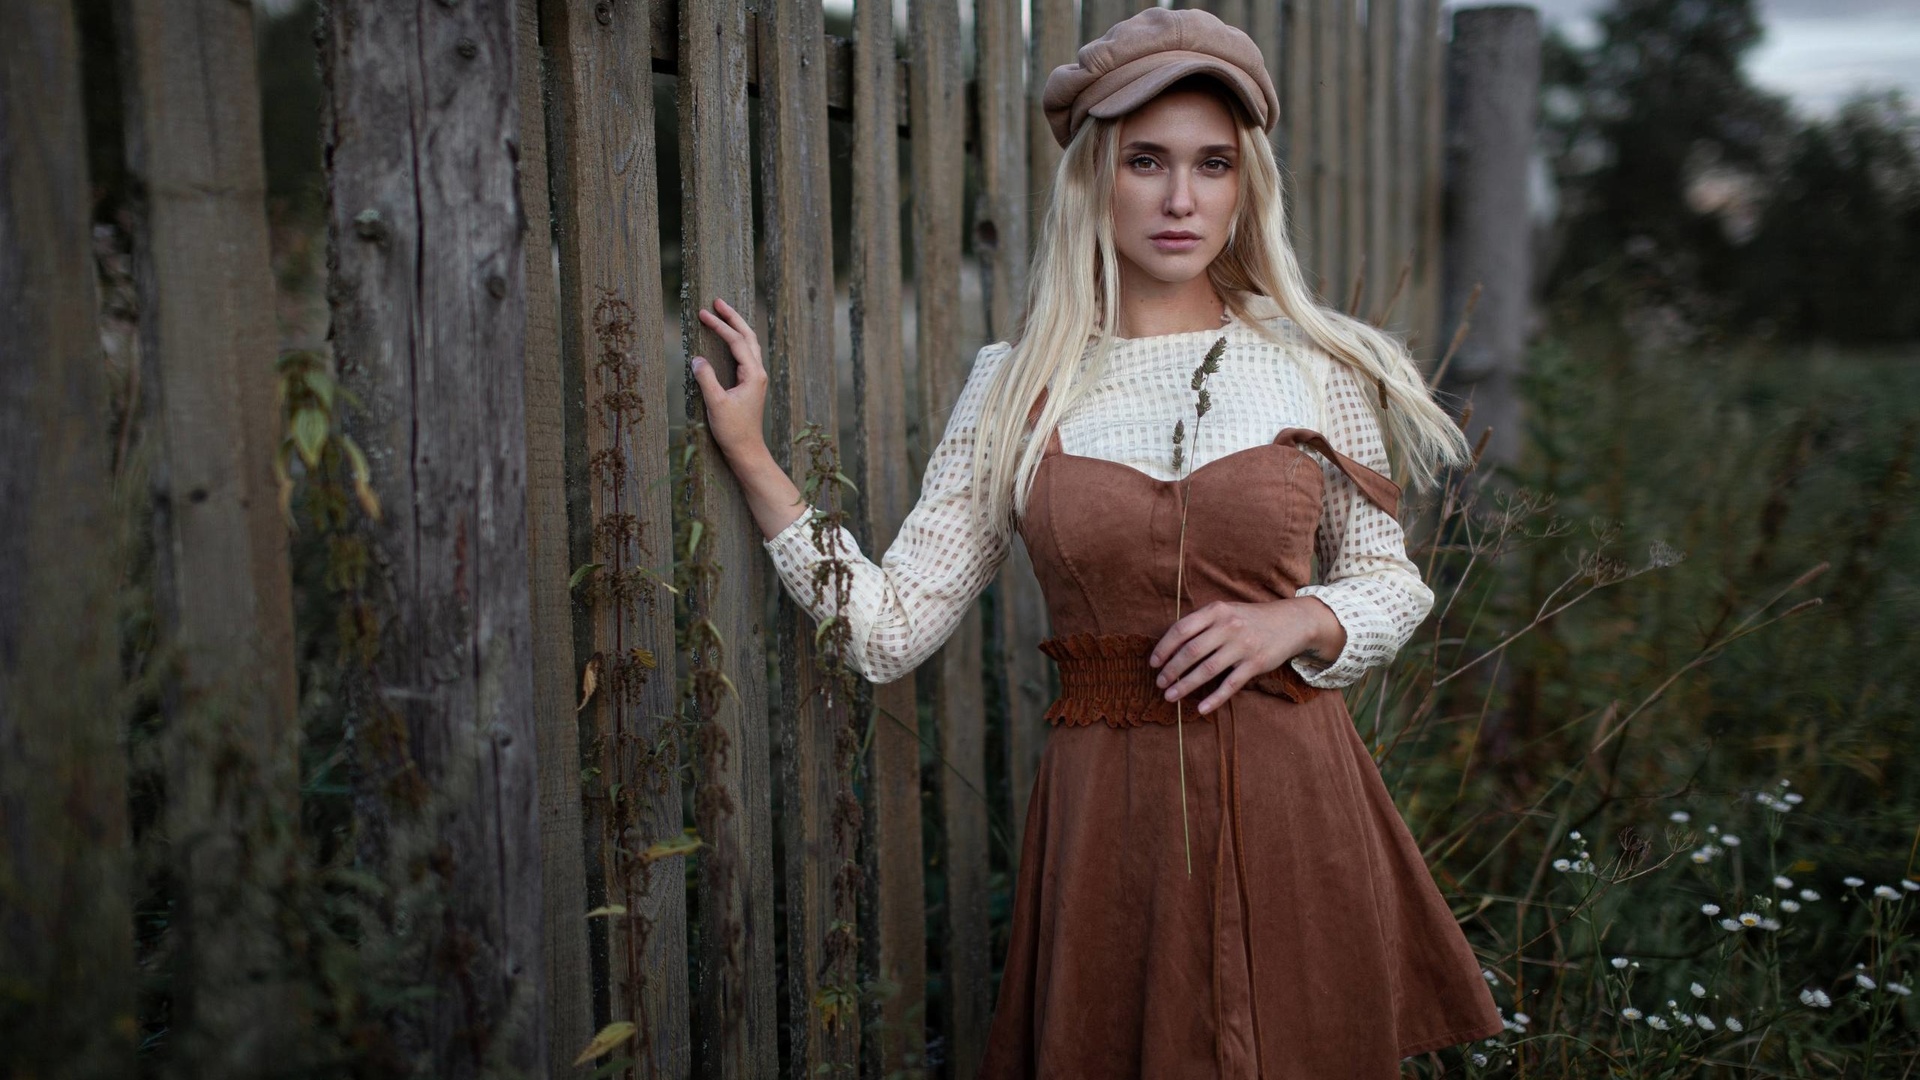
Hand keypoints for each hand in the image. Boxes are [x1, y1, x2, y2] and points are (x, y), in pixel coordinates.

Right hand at [687, 297, 767, 460]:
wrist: (746, 450)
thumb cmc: (733, 430)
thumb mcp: (716, 404)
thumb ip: (706, 379)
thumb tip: (697, 359)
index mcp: (753, 374)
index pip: (736, 341)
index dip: (720, 326)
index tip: (703, 313)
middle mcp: (758, 372)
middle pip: (748, 336)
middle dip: (733, 317)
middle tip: (717, 301)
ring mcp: (756, 378)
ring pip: (749, 344)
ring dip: (736, 326)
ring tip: (722, 313)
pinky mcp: (750, 384)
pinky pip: (745, 354)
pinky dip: (737, 340)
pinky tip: (729, 338)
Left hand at [1148, 597, 1345, 714]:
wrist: (1291, 622)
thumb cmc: (1250, 619)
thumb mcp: (1226, 611)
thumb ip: (1202, 623)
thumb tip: (1171, 644)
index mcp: (1216, 611)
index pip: (1181, 629)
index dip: (1164, 647)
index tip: (1153, 662)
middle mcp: (1228, 627)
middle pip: (1191, 652)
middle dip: (1171, 670)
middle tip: (1159, 683)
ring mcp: (1243, 646)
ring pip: (1207, 670)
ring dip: (1185, 686)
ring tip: (1170, 696)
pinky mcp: (1256, 664)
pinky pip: (1230, 684)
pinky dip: (1214, 698)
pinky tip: (1200, 708)